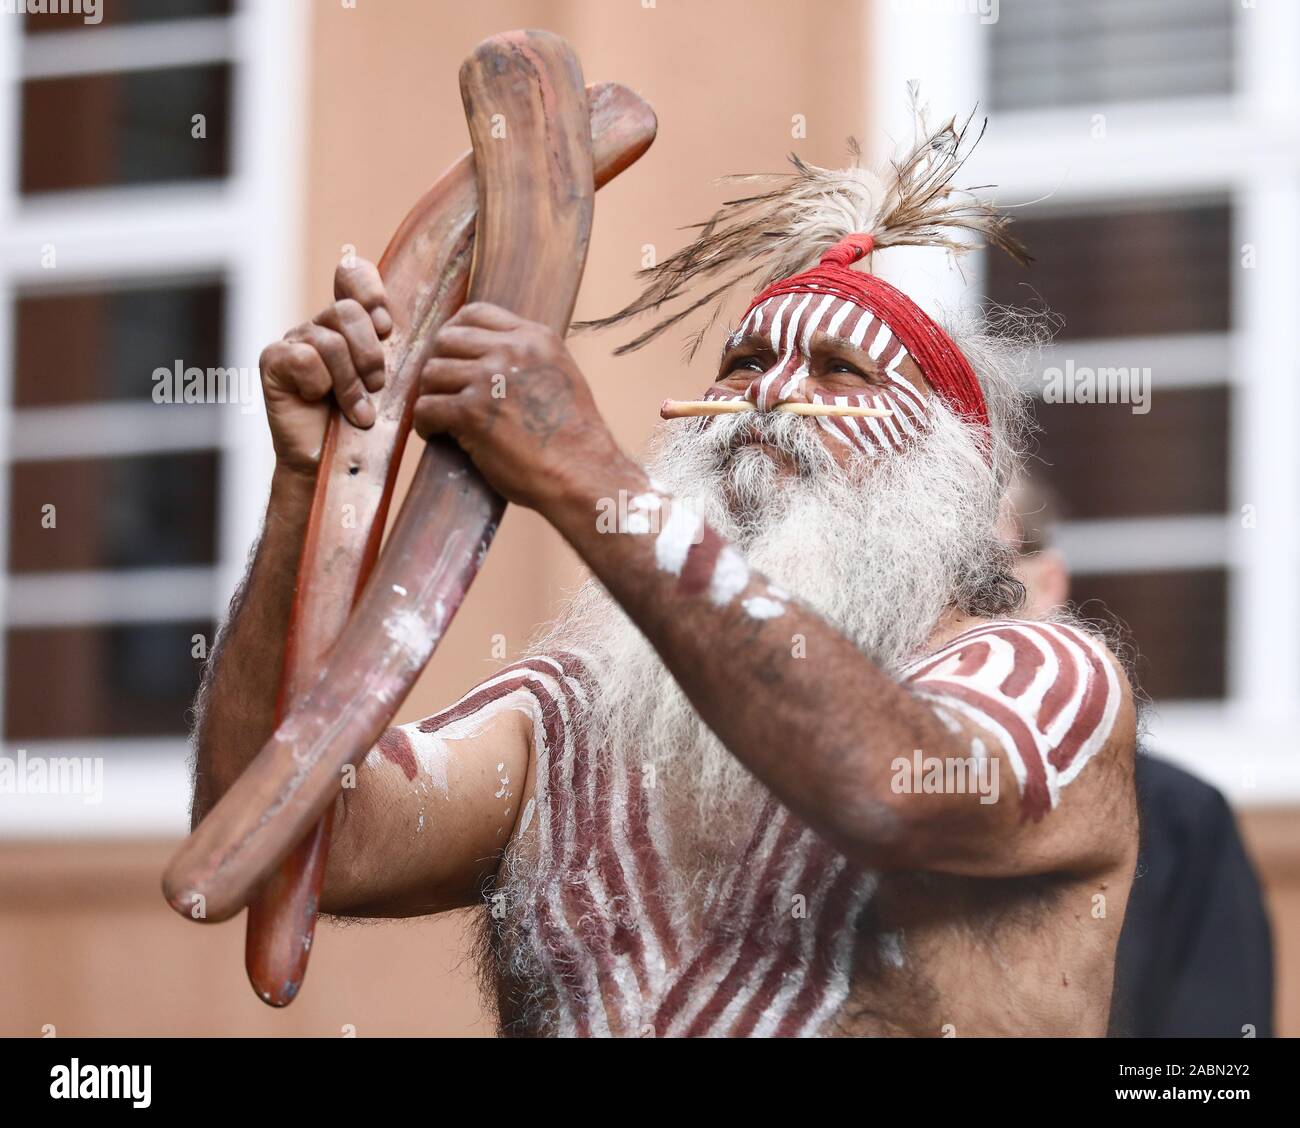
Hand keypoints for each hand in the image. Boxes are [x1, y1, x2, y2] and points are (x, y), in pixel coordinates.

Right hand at [258, 259, 391, 475]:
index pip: (354, 275)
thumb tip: (419, 325)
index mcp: (350, 324)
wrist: (335, 467)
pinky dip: (320, 384)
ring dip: (350, 382)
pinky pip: (304, 358)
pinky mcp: (274, 361)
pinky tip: (320, 401)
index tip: (386, 327)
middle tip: (377, 385)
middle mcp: (320, 326)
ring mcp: (294, 341)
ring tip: (358, 411)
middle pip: (348, 311)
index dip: (371, 291)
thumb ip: (399, 350)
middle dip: (370, 353)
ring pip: (330, 339)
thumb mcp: (393, 383)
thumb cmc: (368, 425)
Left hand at [413, 303, 625, 511]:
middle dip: (438, 364)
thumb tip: (491, 356)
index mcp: (535, 338)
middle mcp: (511, 350)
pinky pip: (426, 407)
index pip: (476, 313)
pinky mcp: (471, 412)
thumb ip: (529, 359)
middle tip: (441, 389)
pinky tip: (436, 434)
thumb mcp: (561, 376)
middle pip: (446, 340)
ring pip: (431, 372)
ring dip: (430, 395)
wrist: (581, 473)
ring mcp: (489, 379)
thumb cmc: (573, 437)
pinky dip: (425, 423)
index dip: (455, 333)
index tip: (452, 354)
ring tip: (439, 415)